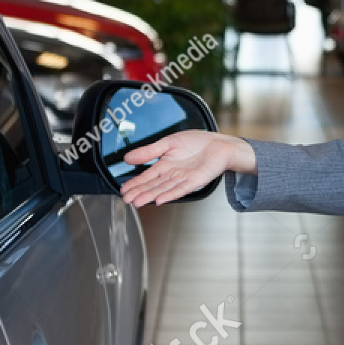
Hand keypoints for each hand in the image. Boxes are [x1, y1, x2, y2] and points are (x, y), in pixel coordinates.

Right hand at [119, 130, 256, 206]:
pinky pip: (181, 189)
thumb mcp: (168, 143)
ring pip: (164, 189)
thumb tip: (127, 158)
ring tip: (137, 202)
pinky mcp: (196, 181)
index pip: (147, 176)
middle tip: (126, 199)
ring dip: (150, 196)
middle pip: (153, 185)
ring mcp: (184, 179)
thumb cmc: (197, 142)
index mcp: (165, 164)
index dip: (135, 183)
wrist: (219, 144)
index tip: (123, 190)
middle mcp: (173, 174)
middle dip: (139, 192)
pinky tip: (160, 200)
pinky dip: (170, 194)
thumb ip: (149, 151)